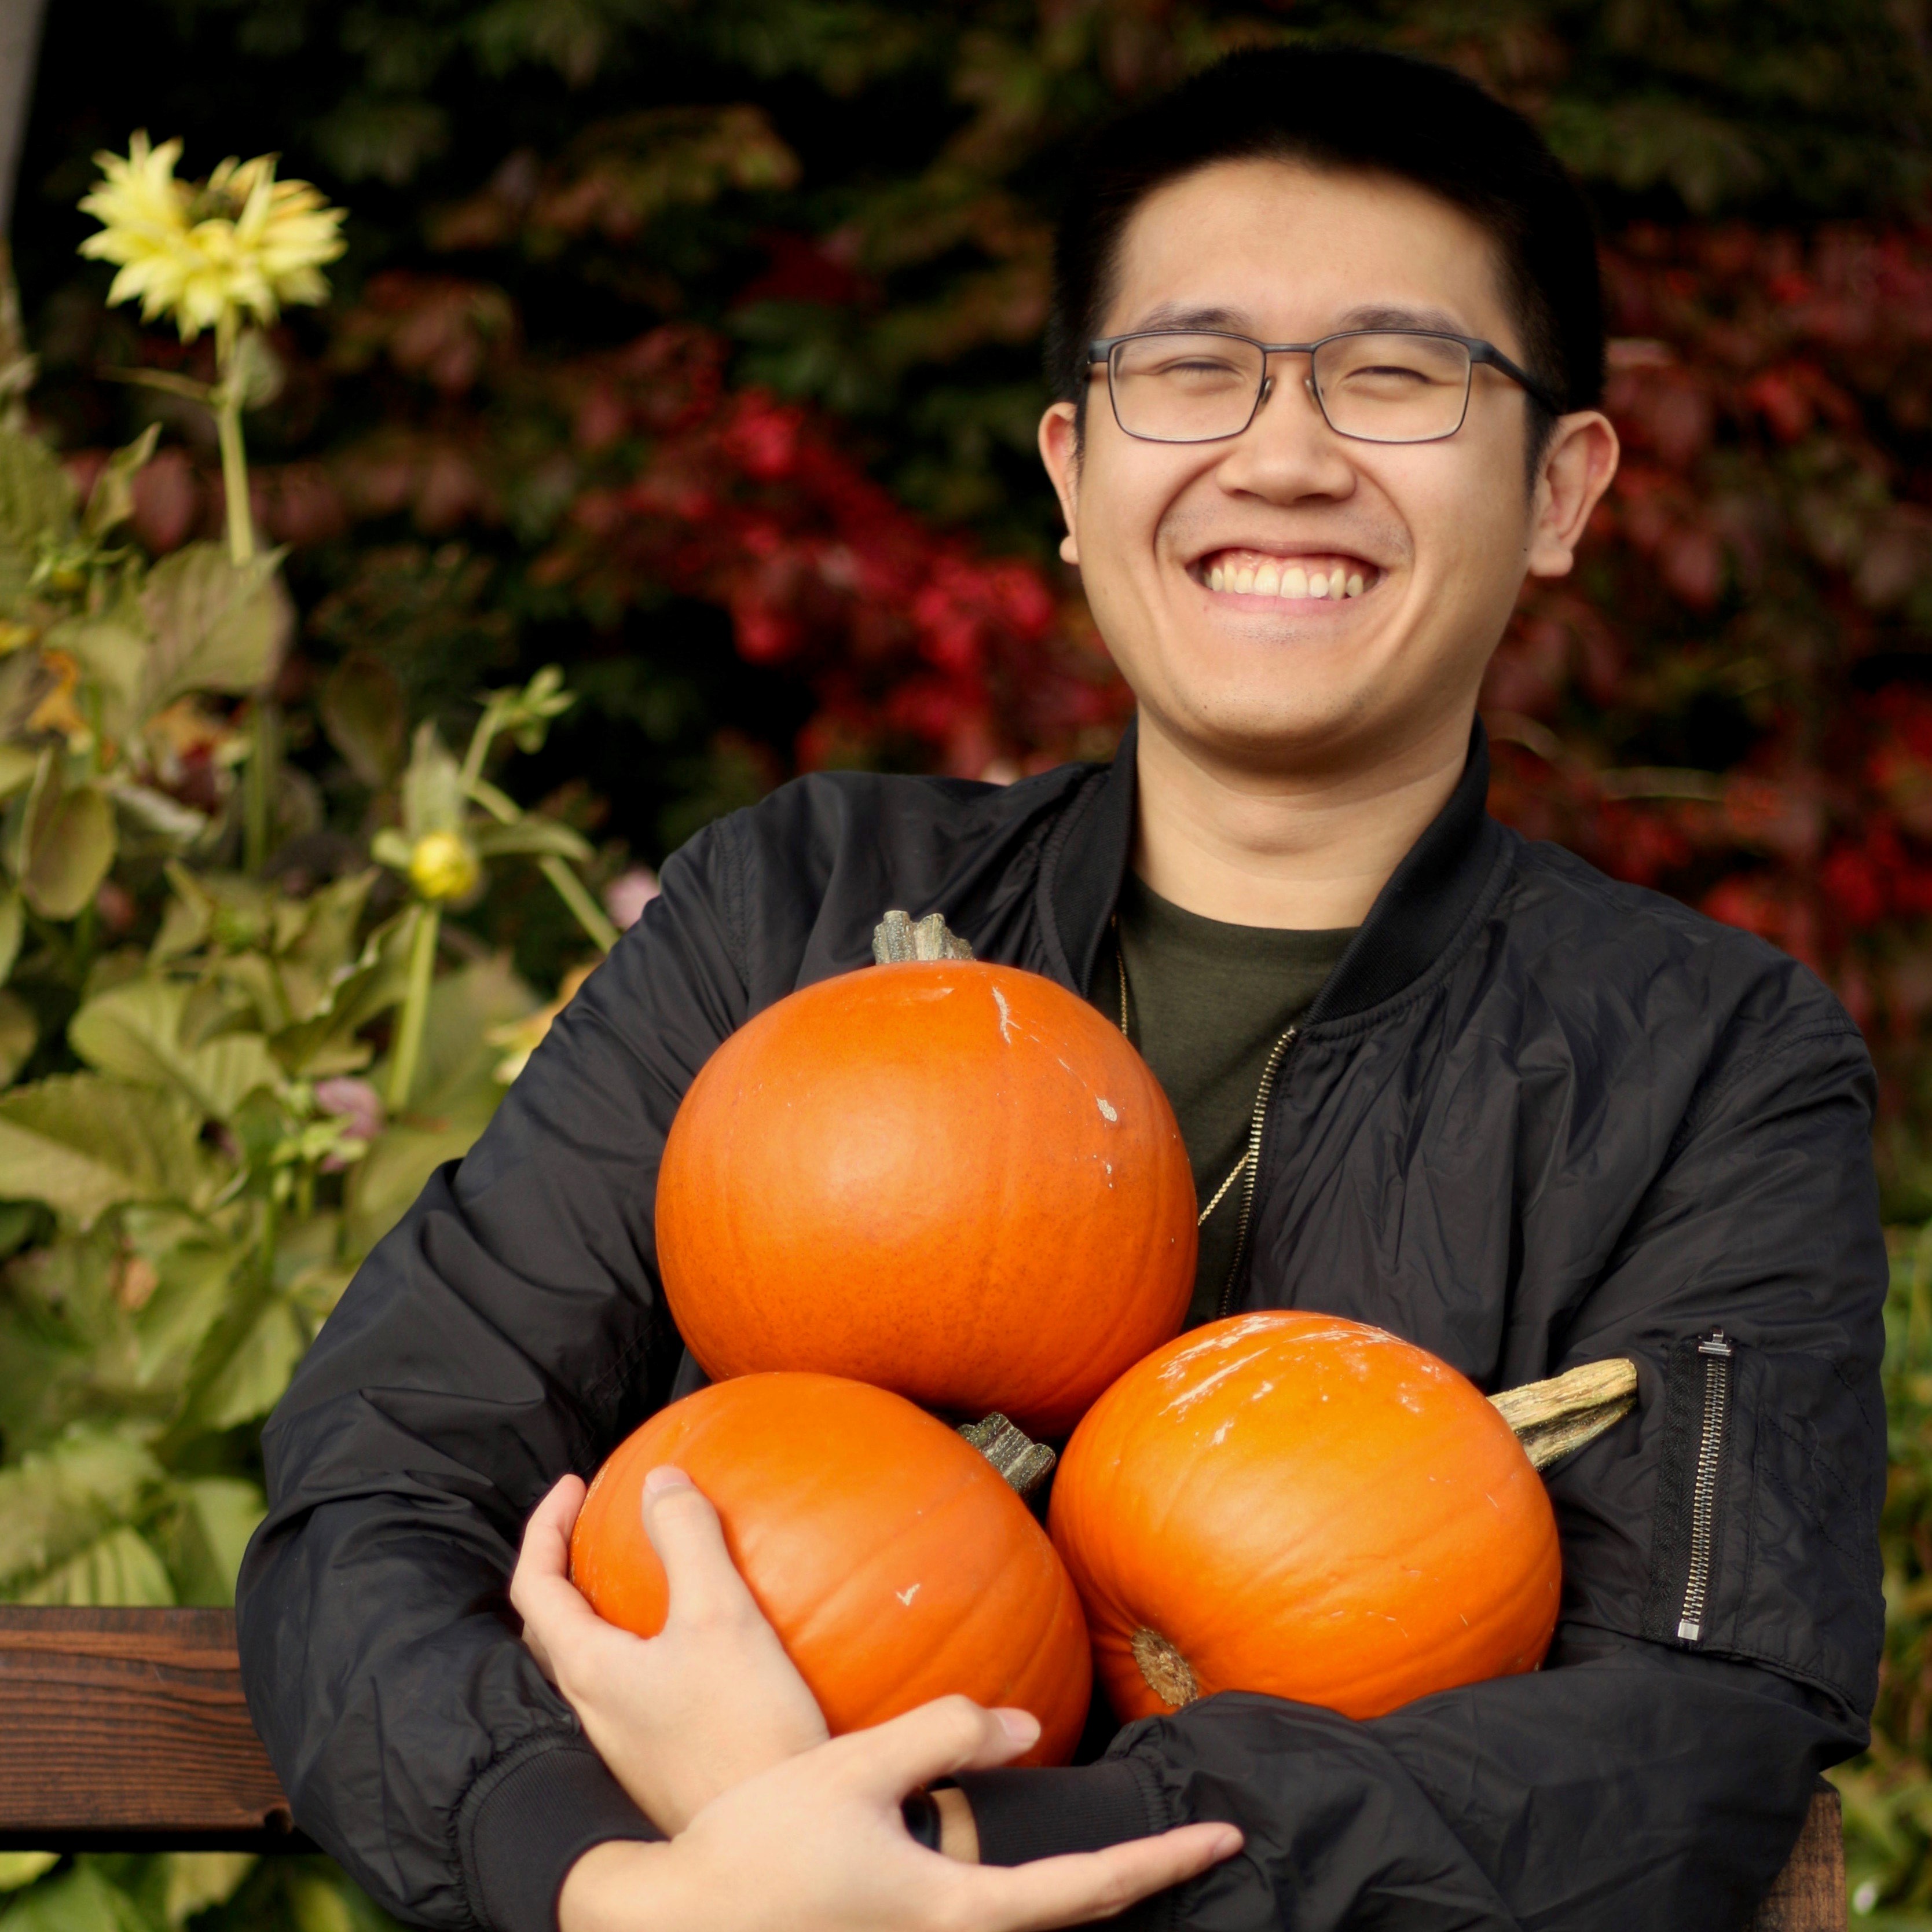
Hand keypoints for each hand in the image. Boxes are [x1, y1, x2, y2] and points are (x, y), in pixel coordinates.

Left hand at [511, 1466, 828, 1832]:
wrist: (773, 1842)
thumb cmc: (742, 1728)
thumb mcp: (718, 1616)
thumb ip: (687, 1538)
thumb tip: (659, 1479)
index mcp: (589, 1671)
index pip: (534, 1586)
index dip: (544, 1526)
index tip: (576, 1485)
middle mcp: (594, 1709)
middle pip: (555, 1624)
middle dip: (566, 1565)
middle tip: (600, 1522)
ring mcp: (628, 1739)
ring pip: (595, 1656)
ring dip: (607, 1604)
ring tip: (650, 1568)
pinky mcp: (664, 1757)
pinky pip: (640, 1681)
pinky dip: (651, 1638)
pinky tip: (708, 1633)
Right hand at [558, 1696, 1241, 1931]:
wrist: (683, 1920)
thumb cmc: (760, 1846)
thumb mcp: (855, 1769)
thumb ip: (944, 1737)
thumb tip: (1027, 1725)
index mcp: (955, 1911)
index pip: (1088, 1889)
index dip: (1163, 1863)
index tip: (1224, 1838)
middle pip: (1070, 1914)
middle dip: (1139, 1879)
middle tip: (1196, 1842)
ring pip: (1023, 1916)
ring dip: (1079, 1884)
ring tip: (1118, 1841)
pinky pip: (979, 1911)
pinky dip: (1020, 1884)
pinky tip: (1000, 1839)